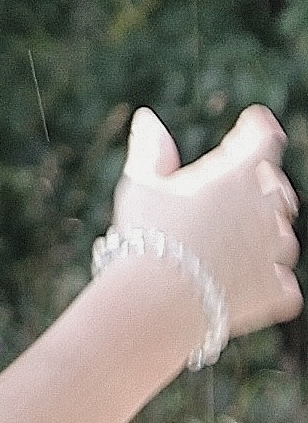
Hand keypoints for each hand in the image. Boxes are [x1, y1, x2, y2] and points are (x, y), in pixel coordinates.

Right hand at [112, 105, 301, 341]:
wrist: (159, 303)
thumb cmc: (147, 236)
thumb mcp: (141, 185)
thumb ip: (150, 151)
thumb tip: (148, 119)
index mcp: (237, 177)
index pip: (262, 140)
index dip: (257, 128)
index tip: (254, 121)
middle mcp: (266, 212)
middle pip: (278, 189)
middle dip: (264, 183)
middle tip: (244, 184)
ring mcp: (275, 255)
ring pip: (283, 237)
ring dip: (266, 233)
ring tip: (239, 237)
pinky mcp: (275, 293)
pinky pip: (282, 283)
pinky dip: (269, 280)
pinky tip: (247, 280)